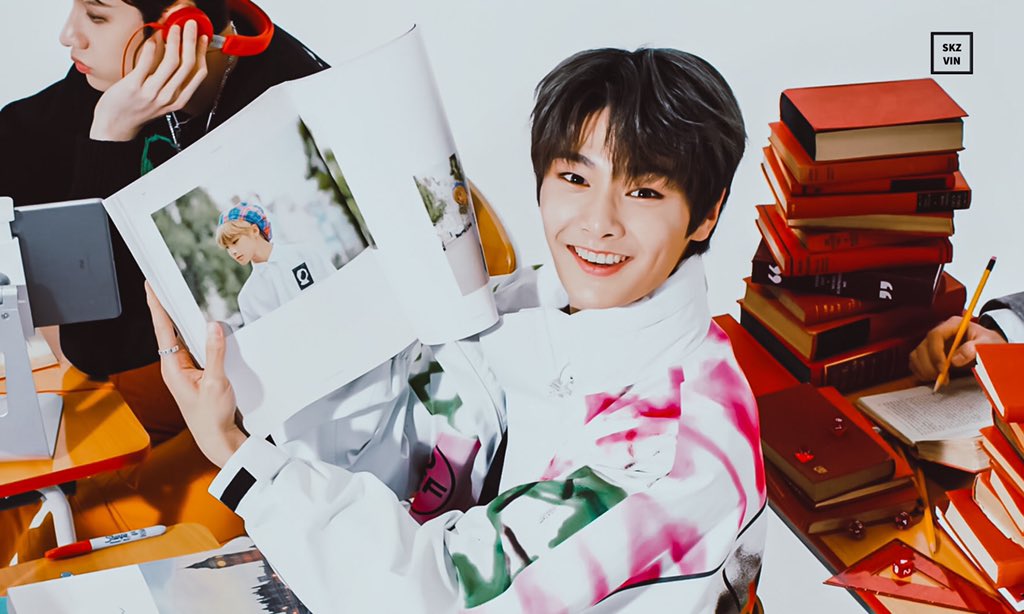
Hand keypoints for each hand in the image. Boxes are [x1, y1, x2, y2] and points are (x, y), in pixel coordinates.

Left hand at [91, 22, 208, 141]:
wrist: (116, 126)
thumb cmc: (137, 111)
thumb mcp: (161, 100)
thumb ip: (170, 82)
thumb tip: (175, 55)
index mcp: (178, 100)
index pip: (197, 73)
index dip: (202, 53)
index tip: (202, 39)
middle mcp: (168, 97)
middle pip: (187, 65)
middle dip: (191, 41)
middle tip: (190, 27)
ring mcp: (151, 92)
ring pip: (171, 63)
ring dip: (174, 41)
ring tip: (172, 28)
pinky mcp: (134, 87)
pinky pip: (146, 65)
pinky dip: (152, 49)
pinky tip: (153, 39)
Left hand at [145, 282, 245, 466]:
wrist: (217, 439)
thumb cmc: (212, 417)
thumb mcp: (217, 383)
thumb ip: (215, 353)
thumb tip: (212, 326)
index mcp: (172, 368)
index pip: (163, 329)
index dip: (156, 306)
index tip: (151, 287)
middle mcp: (174, 367)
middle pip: (167, 329)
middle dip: (164, 306)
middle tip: (160, 284)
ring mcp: (183, 370)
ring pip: (180, 338)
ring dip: (178, 319)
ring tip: (174, 297)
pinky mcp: (194, 374)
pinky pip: (192, 347)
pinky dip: (193, 333)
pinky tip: (196, 325)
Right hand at [909, 315, 1006, 380]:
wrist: (990, 348)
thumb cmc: (989, 343)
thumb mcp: (988, 343)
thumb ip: (974, 348)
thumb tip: (955, 359)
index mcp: (953, 325)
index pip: (935, 335)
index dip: (936, 353)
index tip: (943, 368)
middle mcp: (940, 332)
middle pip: (923, 347)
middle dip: (929, 365)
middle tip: (941, 377)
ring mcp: (933, 343)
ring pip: (916, 355)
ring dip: (924, 370)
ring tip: (938, 379)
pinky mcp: (930, 354)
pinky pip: (916, 362)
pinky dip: (920, 371)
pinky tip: (932, 378)